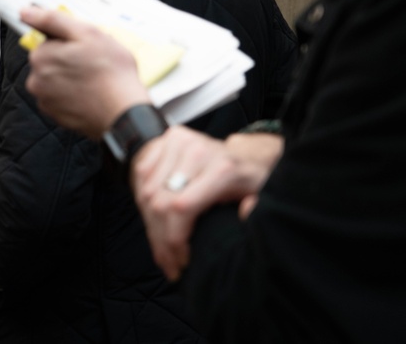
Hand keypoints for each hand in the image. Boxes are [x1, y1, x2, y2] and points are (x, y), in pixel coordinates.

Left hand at [20, 6, 149, 136]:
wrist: (123, 112)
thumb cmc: (110, 73)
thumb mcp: (86, 33)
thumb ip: (52, 20)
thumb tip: (26, 12)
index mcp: (41, 57)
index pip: (49, 41)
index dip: (70, 42)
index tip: (84, 49)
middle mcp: (36, 80)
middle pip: (51, 61)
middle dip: (69, 60)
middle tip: (92, 63)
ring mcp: (45, 100)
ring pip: (55, 80)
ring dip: (70, 78)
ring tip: (93, 80)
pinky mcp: (56, 116)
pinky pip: (61, 98)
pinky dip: (72, 96)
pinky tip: (90, 94)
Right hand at [131, 126, 282, 280]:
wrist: (243, 154)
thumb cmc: (251, 184)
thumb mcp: (263, 199)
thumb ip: (257, 209)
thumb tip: (244, 213)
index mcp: (221, 168)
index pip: (181, 207)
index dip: (175, 239)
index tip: (182, 262)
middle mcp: (196, 151)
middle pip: (160, 203)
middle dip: (160, 240)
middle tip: (168, 264)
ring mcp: (177, 143)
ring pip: (147, 193)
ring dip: (150, 227)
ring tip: (161, 251)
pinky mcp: (164, 142)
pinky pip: (142, 179)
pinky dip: (144, 206)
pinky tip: (154, 226)